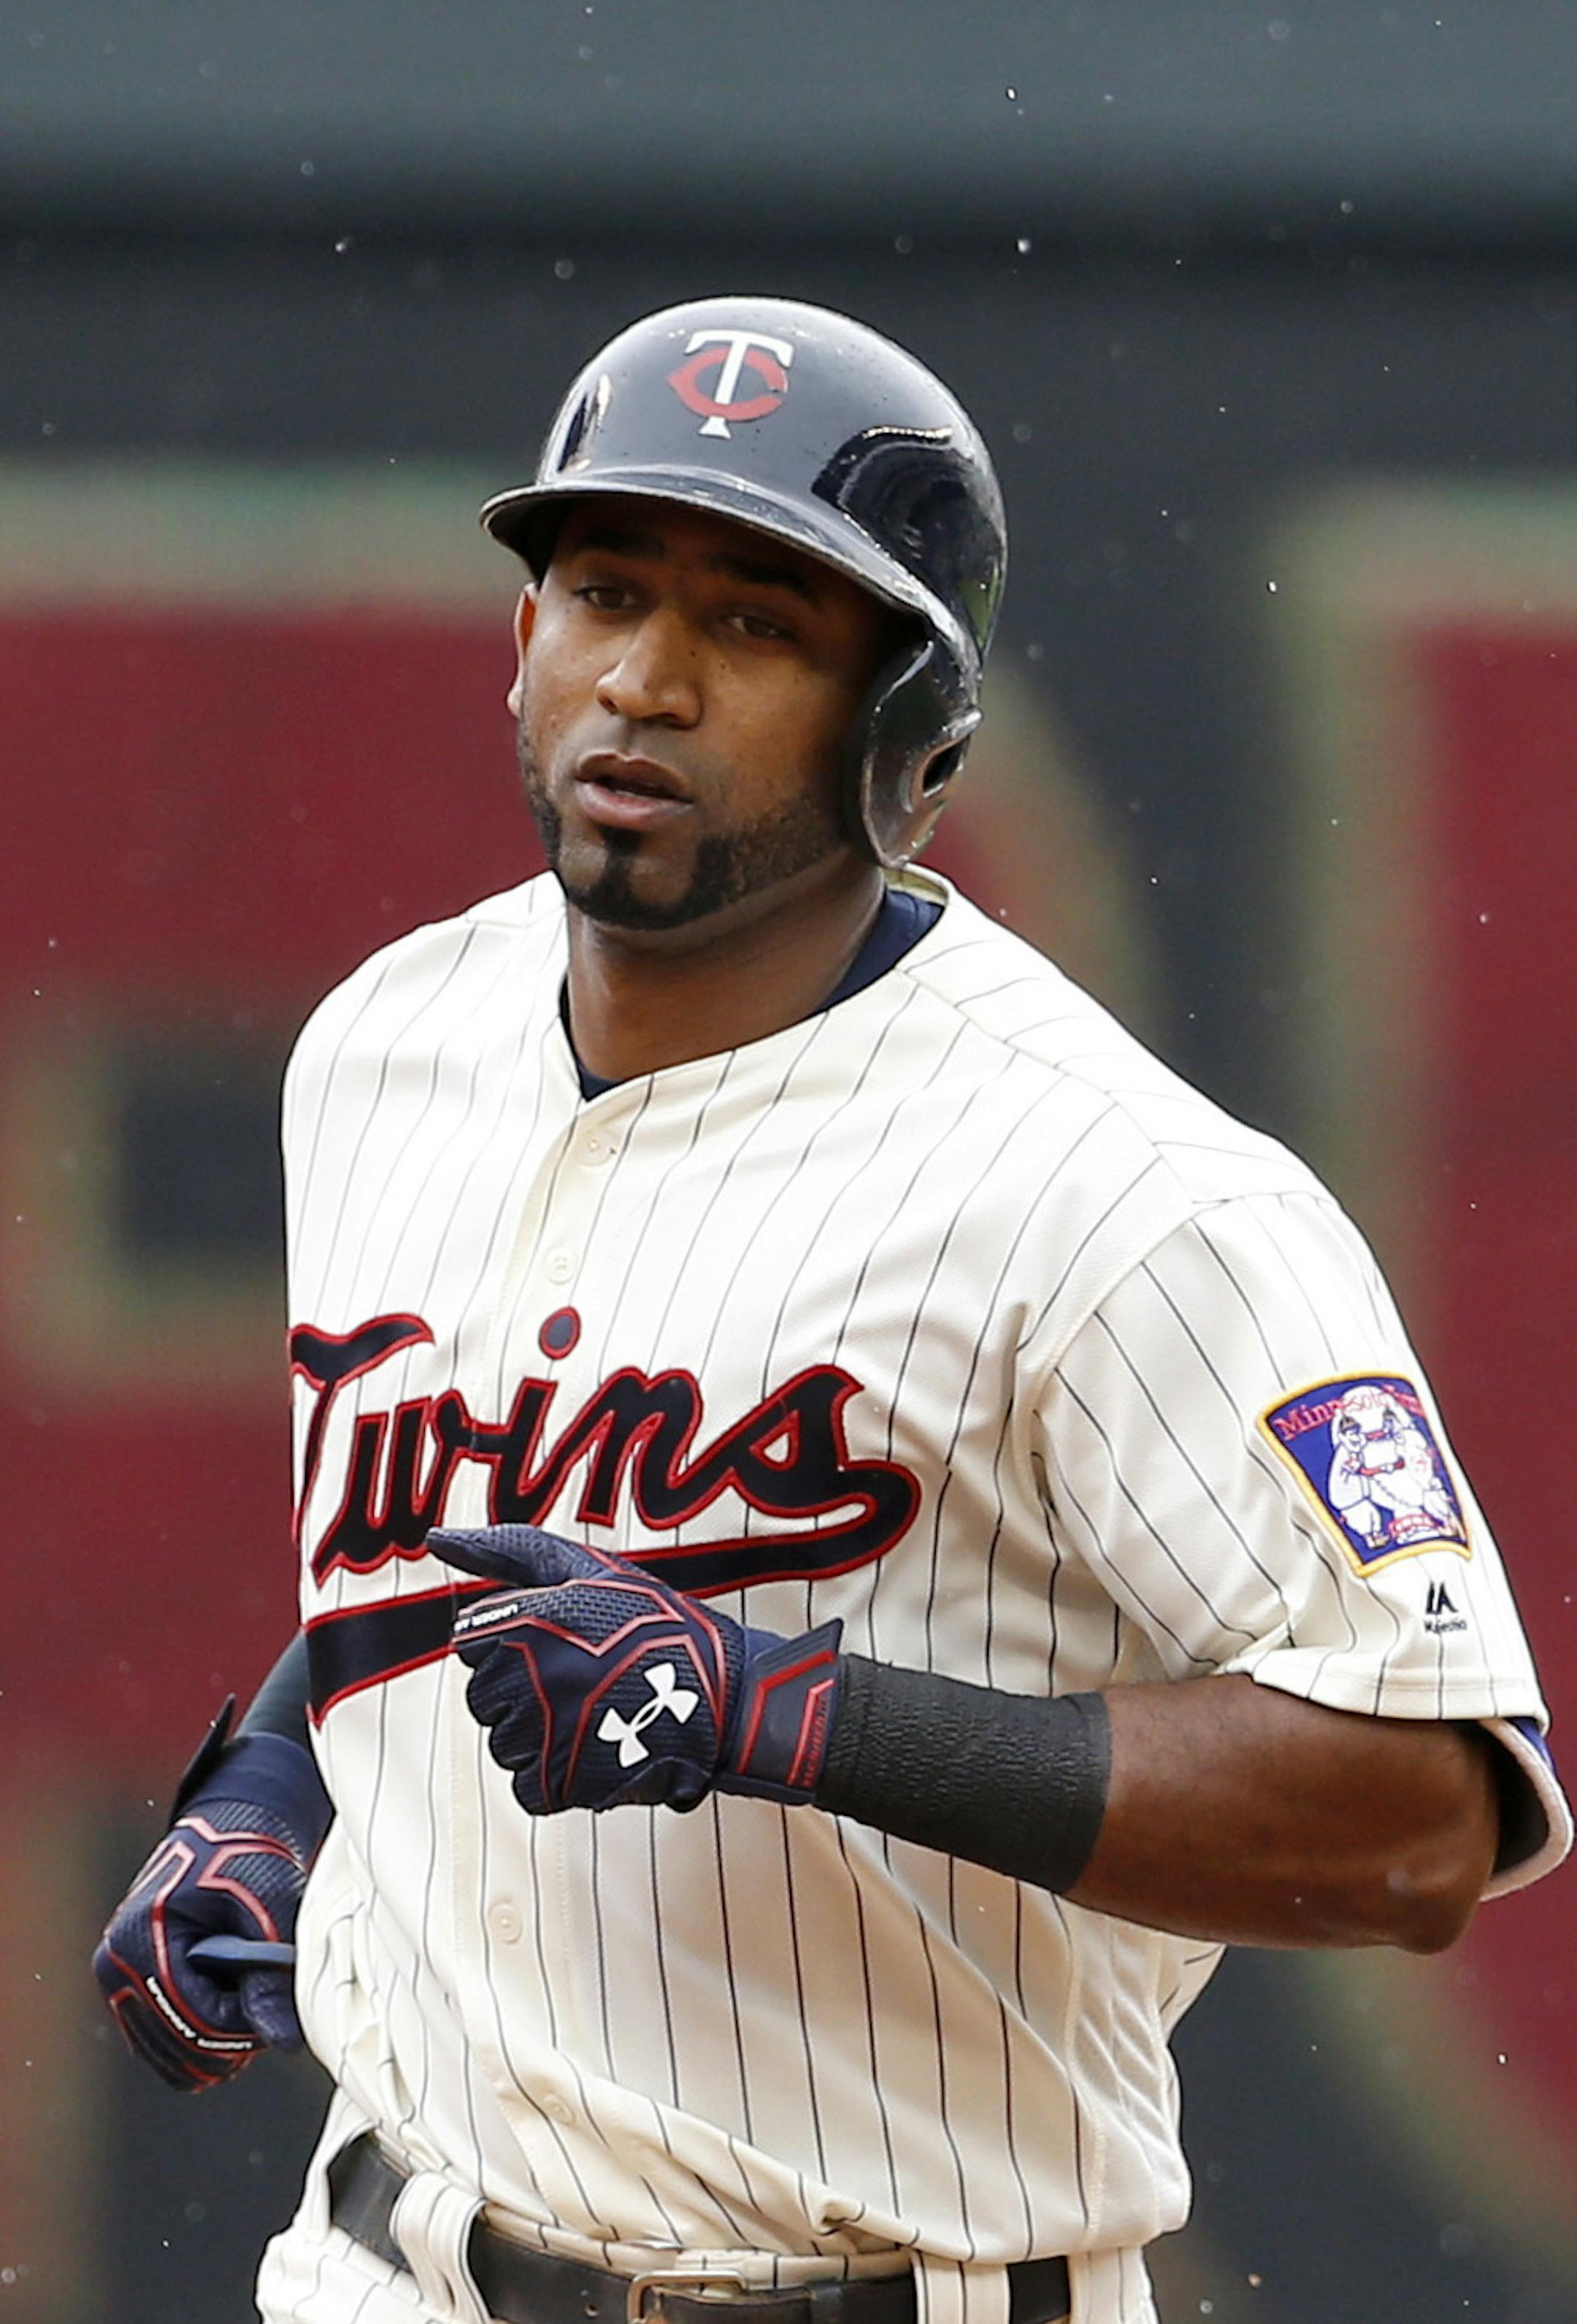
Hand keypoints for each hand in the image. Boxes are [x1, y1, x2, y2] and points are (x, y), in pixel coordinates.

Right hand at [93, 1706, 331, 2092]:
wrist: (222, 1836)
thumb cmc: (246, 1862)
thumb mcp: (265, 1912)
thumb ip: (271, 1979)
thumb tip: (286, 2041)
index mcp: (140, 1940)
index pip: (191, 2019)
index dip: (241, 2027)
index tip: (277, 2009)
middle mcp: (115, 1966)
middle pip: (177, 2046)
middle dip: (231, 2041)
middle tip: (270, 2013)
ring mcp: (116, 1982)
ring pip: (168, 2056)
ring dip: (216, 2046)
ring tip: (253, 2012)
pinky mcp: (128, 1990)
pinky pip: (161, 2046)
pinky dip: (199, 2042)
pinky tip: (230, 2018)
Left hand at [432, 1525, 842, 1814]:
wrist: (725, 1697)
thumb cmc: (653, 1625)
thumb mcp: (587, 1568)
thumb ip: (507, 1549)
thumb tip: (435, 1538)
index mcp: (526, 1619)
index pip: (472, 1640)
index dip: (515, 1639)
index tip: (562, 1639)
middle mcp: (526, 1675)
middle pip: (482, 1694)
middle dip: (523, 1688)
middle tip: (585, 1677)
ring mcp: (542, 1733)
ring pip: (501, 1742)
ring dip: (539, 1734)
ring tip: (596, 1713)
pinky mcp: (560, 1784)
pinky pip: (524, 1786)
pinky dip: (555, 1777)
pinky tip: (596, 1749)